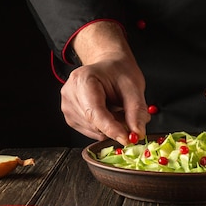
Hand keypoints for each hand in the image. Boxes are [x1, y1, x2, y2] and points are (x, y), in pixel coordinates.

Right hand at [60, 21, 149, 144]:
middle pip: (95, 124)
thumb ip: (136, 110)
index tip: (127, 138)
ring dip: (111, 126)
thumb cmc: (119, 72)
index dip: (111, 128)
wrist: (108, 66)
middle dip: (116, 125)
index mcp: (83, 80)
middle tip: (130, 114)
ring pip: (94, 130)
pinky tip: (108, 112)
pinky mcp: (71, 118)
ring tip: (117, 108)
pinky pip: (92, 132)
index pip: (95, 112)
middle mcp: (70, 94)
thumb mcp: (134, 86)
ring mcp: (68, 107)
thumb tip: (137, 133)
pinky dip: (104, 127)